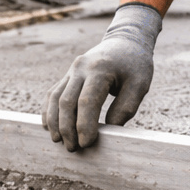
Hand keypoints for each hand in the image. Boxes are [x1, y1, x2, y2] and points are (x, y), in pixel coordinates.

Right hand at [43, 3, 160, 150]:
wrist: (124, 41)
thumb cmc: (135, 65)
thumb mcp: (140, 84)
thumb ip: (125, 107)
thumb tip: (108, 129)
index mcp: (100, 69)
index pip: (87, 101)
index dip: (84, 125)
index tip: (87, 144)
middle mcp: (81, 68)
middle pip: (66, 102)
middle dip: (67, 128)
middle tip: (73, 148)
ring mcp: (71, 71)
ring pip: (55, 98)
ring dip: (55, 122)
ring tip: (59, 141)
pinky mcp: (67, 75)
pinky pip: (53, 94)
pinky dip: (49, 111)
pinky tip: (49, 127)